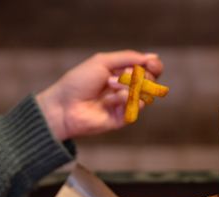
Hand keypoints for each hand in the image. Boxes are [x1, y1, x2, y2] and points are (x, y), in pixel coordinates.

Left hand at [36, 50, 163, 140]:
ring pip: (146, 94)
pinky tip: (110, 100)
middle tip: (122, 75)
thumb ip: (128, 57)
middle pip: (151, 80)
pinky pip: (138, 107)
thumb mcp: (102, 61)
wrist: (65, 105)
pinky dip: (125, 99)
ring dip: (130, 86)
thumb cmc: (79, 81)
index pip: (148, 68)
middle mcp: (125, 88)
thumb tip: (153, 57)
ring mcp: (125, 104)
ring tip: (110, 85)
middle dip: (140, 75)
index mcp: (121, 72)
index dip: (153, 65)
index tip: (151, 63)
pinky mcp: (123, 118)